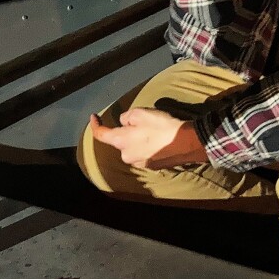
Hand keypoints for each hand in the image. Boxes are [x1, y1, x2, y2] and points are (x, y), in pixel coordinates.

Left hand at [89, 108, 207, 169]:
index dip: (95, 125)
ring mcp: (139, 163)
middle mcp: (127, 156)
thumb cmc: (159, 126)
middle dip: (126, 131)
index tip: (93, 116)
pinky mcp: (152, 166)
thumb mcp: (139, 113)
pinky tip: (159, 138)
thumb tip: (124, 123)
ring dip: (138, 138)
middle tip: (141, 120)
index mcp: (120, 142)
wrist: (184, 143)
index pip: (101, 135)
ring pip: (133, 146)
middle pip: (121, 140)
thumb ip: (126, 117)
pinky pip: (144, 152)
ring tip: (153, 129)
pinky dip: (148, 145)